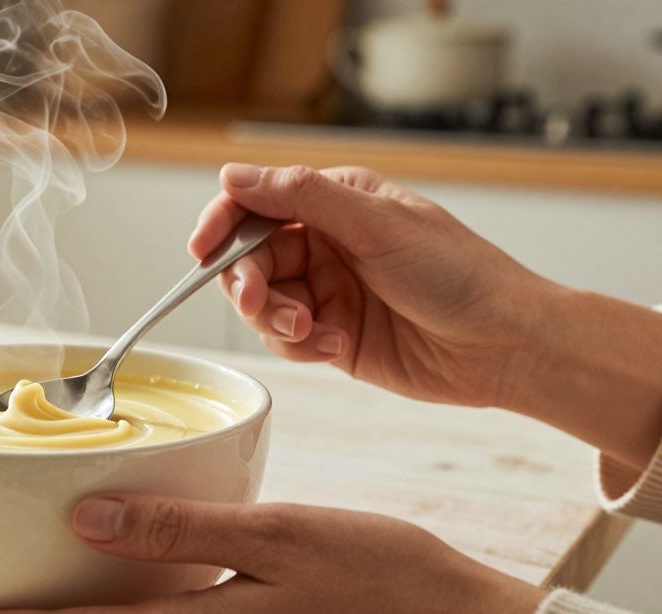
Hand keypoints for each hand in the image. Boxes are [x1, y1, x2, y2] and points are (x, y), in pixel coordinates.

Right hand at [188, 163, 548, 407]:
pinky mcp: (331, 336)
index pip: (257, 203)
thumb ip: (302, 197)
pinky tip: (338, 346)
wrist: (504, 345)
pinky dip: (302, 346)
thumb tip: (234, 174)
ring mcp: (327, 291)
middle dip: (248, 283)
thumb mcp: (377, 224)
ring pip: (262, 304)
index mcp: (337, 202)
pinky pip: (286, 341)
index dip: (222, 223)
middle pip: (249, 258)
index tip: (201, 249)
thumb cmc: (459, 275)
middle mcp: (326, 243)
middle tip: (260, 302)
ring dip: (277, 320)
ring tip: (313, 332)